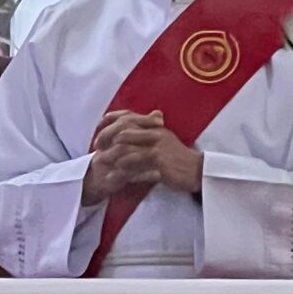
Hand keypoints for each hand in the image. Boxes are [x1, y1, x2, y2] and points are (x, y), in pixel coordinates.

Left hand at [82, 110, 203, 206]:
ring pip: (128, 149)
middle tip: (96, 149)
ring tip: (100, 163)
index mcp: (154, 126)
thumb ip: (147, 130)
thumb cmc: (177, 157)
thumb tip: (131, 126)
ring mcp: (158, 147)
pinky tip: (113, 177)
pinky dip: (123, 172)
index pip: (127, 117)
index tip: (98, 132)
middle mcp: (155, 132)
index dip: (109, 122)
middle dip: (106, 139)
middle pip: (123, 131)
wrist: (196, 170)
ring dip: (111, 157)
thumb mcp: (163, 139)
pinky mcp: (160, 162)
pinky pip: (136, 166)